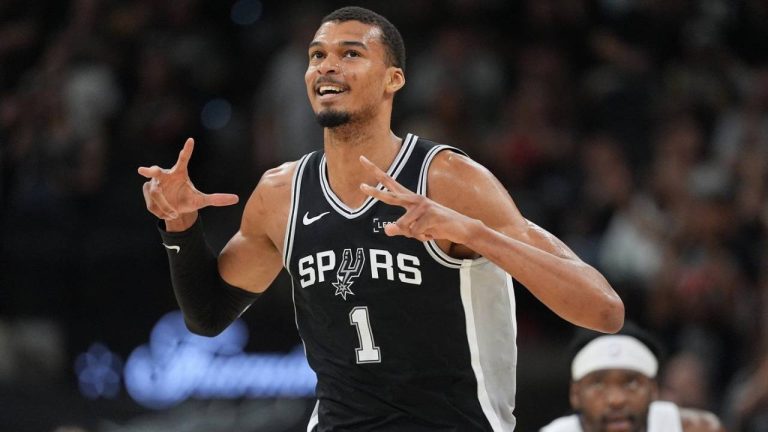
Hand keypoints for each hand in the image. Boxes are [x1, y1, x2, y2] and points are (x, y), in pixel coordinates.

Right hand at [138, 138, 238, 224]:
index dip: (187, 150)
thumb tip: (236, 199)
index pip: (183, 159)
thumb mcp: (202, 201)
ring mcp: (154, 182)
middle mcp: (165, 175)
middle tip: (143, 170)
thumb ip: (217, 199)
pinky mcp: (147, 191)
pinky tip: (167, 213)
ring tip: (175, 213)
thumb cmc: (188, 200)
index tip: (191, 140)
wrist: (175, 210)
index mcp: (179, 173)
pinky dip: (161, 211)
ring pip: (156, 194)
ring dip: (165, 206)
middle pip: (157, 171)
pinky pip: (152, 204)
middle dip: (150, 170)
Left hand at [359, 155, 475, 243]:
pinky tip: (432, 232)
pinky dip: (423, 237)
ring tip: (427, 231)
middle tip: (361, 186)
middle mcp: (414, 199)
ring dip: (415, 234)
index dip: (375, 172)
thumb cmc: (435, 227)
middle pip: (391, 196)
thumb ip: (400, 229)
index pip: (389, 183)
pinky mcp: (431, 215)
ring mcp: (423, 206)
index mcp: (409, 199)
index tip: (362, 158)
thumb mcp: (415, 230)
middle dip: (375, 193)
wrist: (461, 228)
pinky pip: (416, 232)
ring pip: (405, 226)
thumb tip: (386, 229)